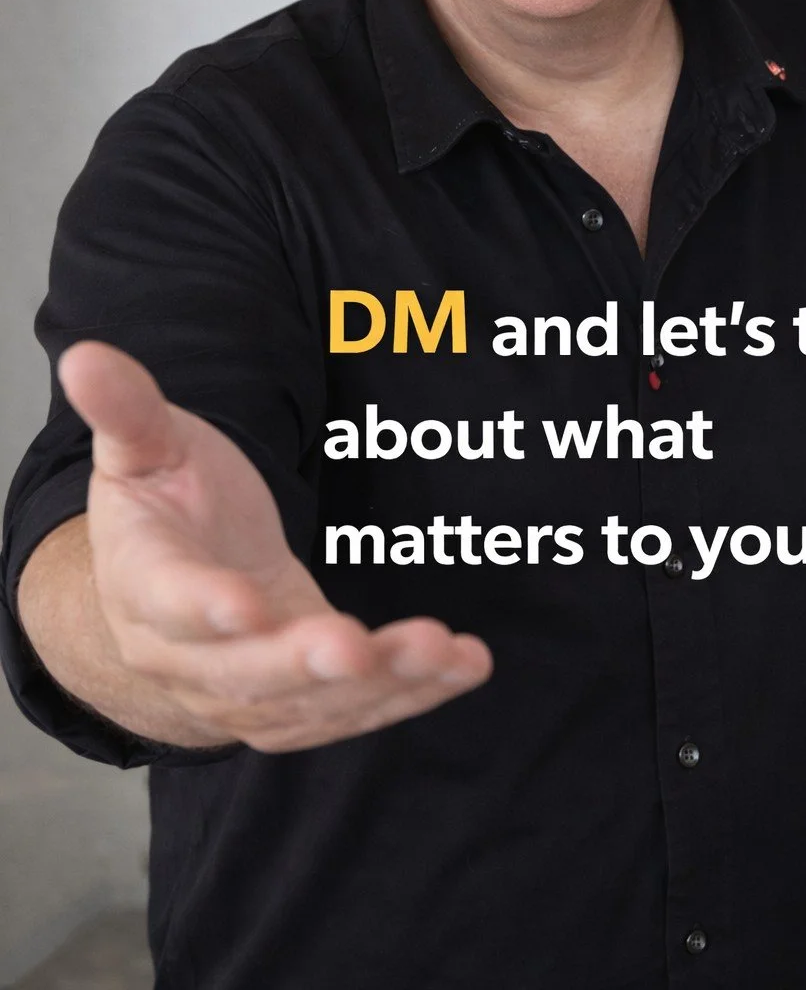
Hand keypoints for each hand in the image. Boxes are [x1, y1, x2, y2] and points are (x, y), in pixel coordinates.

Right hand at [57, 340, 492, 752]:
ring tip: (441, 652)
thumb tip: (83, 355)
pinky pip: (351, 711)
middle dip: (303, 664)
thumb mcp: (144, 447)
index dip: (205, 607)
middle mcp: (186, 657)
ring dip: (378, 685)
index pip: (170, 603)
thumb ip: (126, 408)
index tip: (247, 604)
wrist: (175, 576)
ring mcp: (243, 690)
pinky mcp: (298, 703)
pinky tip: (463, 666)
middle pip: (243, 674)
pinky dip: (410, 695)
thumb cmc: (166, 500)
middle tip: (358, 646)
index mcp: (144, 584)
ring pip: (307, 705)